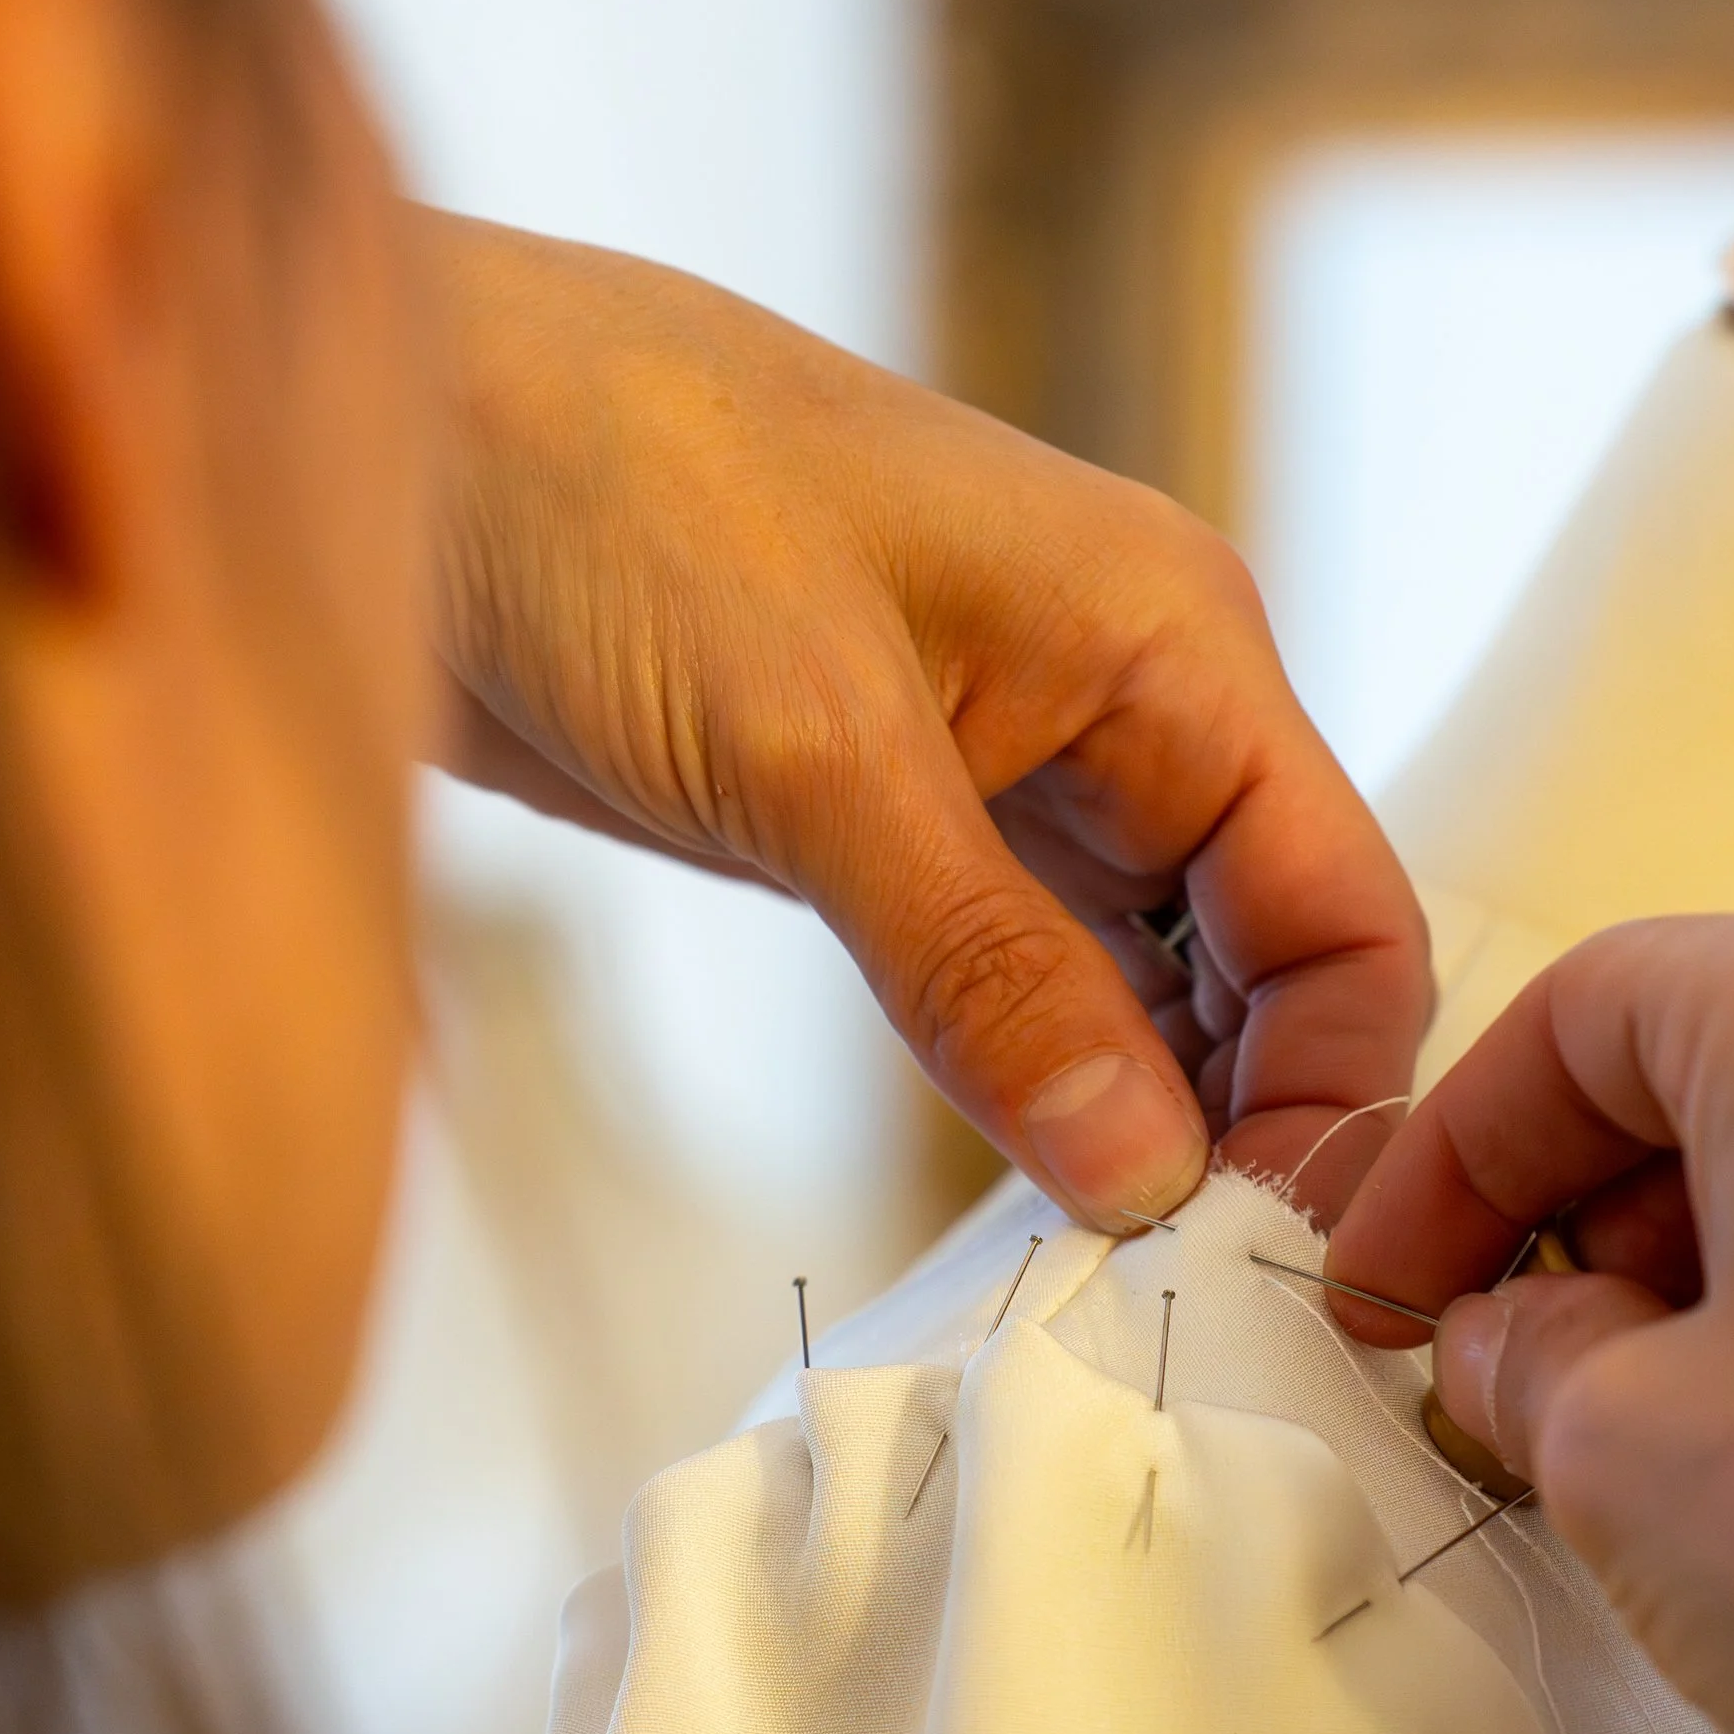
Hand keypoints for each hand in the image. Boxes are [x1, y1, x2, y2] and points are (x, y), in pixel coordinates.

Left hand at [420, 214, 1429, 1230]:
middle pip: (1268, 970)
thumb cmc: (606, 494)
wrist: (388, 421)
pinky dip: (1028, 1091)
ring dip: (1129, 1131)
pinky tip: (1005, 1201)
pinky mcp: (893, 827)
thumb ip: (987, 973)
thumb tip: (1143, 1175)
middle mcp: (1125, 709)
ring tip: (1089, 1294)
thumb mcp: (816, 751)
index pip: (1345, 917)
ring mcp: (1008, 771)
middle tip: (1161, 1312)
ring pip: (1144, 992)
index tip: (1251, 1263)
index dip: (1328, 1098)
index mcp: (1172, 646)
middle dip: (1238, 1133)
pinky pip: (1018, 986)